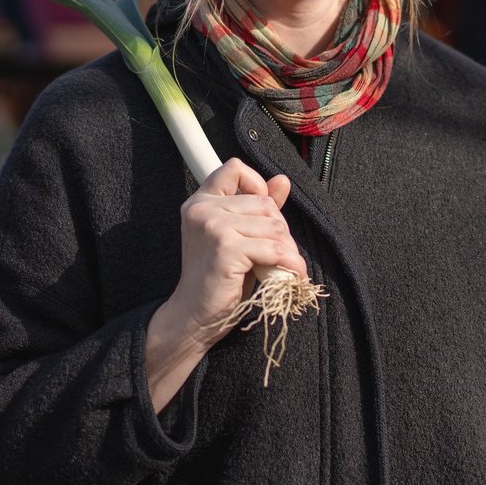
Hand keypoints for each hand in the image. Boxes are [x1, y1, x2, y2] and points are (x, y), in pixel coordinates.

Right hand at [145, 159, 305, 409]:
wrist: (194, 316)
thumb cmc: (218, 278)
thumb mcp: (238, 236)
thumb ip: (257, 208)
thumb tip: (282, 180)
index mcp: (201, 201)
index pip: (234, 168)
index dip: (257, 185)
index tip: (263, 214)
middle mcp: (202, 209)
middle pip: (264, 201)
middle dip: (280, 229)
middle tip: (280, 253)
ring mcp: (213, 226)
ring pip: (273, 225)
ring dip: (288, 249)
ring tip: (285, 267)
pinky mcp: (226, 248)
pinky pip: (274, 248)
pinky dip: (289, 264)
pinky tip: (291, 275)